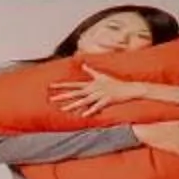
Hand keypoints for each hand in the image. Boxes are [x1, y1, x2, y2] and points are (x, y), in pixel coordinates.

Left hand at [49, 66, 172, 116]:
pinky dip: (90, 110)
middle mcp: (93, 89)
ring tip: (64, 110)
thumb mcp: (101, 75)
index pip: (73, 85)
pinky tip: (83, 115)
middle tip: (52, 99)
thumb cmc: (114, 83)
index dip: (62, 86)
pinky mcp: (107, 99)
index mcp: (90, 84)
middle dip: (63, 96)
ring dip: (73, 105)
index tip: (51, 86)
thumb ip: (91, 71)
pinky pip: (97, 106)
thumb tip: (83, 64)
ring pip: (84, 101)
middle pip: (75, 93)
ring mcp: (100, 94)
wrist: (128, 88)